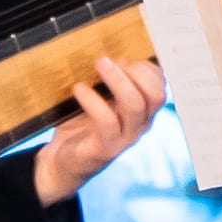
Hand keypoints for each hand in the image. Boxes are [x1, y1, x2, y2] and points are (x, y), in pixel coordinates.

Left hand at [32, 55, 166, 205]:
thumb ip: (110, 83)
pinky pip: (107, 122)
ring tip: (99, 64)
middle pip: (156, 95)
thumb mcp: (100, 100)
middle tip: (108, 61)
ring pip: (135, 106)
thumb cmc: (80, 126)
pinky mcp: (106, 149)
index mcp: (143, 112)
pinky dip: (94, 101)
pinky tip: (79, 89)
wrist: (61, 163)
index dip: (145, 67)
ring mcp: (125, 139)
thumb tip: (111, 58)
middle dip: (136, 71)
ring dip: (118, 81)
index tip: (121, 59)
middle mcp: (140, 125)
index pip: (161, 86)